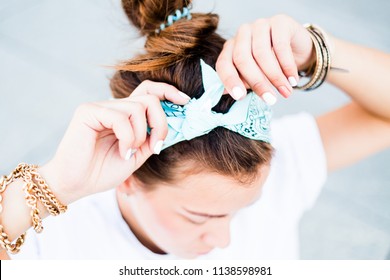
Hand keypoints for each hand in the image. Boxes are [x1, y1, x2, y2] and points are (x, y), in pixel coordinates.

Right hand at [39, 81, 189, 204]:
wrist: (76, 185)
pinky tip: (121, 152)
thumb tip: (176, 123)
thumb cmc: (103, 171)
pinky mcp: (88, 111)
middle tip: (156, 144)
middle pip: (149, 98)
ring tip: (129, 152)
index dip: (168, 91)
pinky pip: (121, 117)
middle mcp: (113, 106)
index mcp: (124, 114)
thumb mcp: (138, 154)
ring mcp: (100, 106)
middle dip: (161, 122)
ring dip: (140, 135)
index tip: (185, 101)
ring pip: (137, 108)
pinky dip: (128, 138)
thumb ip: (152, 137)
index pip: (148, 91)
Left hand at [216, 14, 314, 103]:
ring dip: (275, 77)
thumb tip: (227, 94)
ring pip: (262, 53)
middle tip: (270, 99)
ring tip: (285, 92)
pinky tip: (293, 80)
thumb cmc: (271, 66)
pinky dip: (287, 66)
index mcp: (231, 47)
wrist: (297, 50)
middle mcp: (242, 33)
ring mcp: (260, 25)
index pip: (224, 63)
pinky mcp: (279, 21)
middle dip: (257, 82)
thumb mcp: (254, 77)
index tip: (240, 97)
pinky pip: (281, 46)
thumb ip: (241, 84)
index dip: (230, 80)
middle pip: (242, 59)